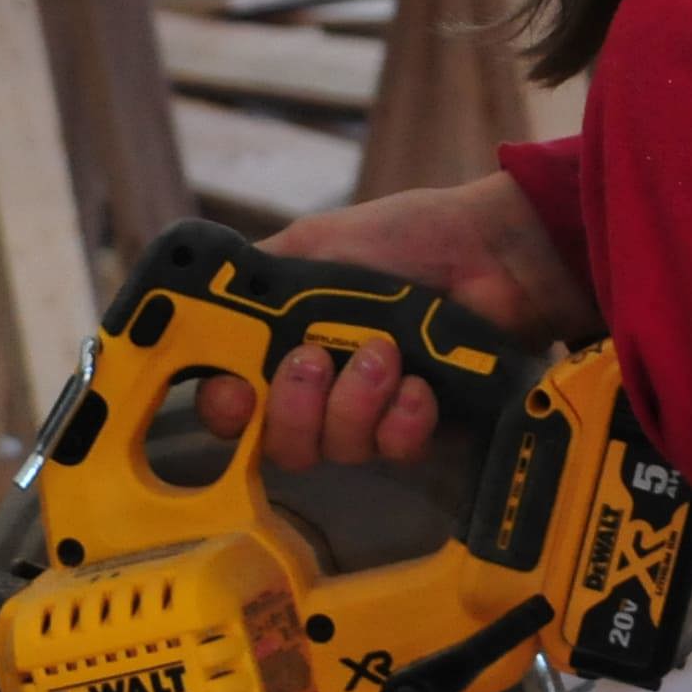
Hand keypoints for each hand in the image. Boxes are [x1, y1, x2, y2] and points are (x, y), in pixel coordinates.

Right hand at [195, 173, 599, 465]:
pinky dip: (402, 419)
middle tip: (317, 358)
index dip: (224, 408)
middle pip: (274, 442)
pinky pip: (390, 451)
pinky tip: (420, 387)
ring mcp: (365, 415)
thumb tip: (197, 300)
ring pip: (331, 449)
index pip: (229, 403)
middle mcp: (317, 389)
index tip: (236, 393)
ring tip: (387, 352)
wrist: (494, 254)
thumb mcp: (316, 246)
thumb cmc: (408, 240)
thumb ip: (258, 281)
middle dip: (291, 407)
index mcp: (282, 343)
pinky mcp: (416, 431)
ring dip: (355, 401)